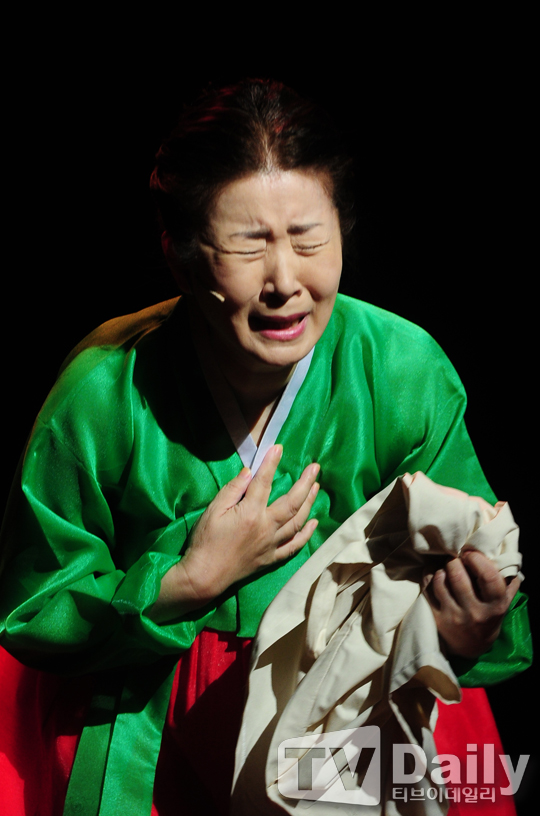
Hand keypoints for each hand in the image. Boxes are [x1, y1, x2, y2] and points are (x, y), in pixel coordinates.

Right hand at [150, 445, 319, 620]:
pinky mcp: (272, 558)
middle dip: (305, 482)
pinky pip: (294, 545)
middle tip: (315, 467)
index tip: (278, 448)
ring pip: (298, 521)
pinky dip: (306, 534)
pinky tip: (314, 522)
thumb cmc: (205, 541)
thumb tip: (249, 472)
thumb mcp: (213, 510)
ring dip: (310, 503)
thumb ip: (232, 489)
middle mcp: (266, 527)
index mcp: (250, 513)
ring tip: (317, 487)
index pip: (264, 482)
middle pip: (292, 501)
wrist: (205, 576)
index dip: (271, 463)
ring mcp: (272, 544)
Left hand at [423, 550, 520, 657]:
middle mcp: (474, 612)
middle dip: (455, 560)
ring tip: (447, 567)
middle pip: (458, 575)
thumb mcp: (504, 603)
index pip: (488, 576)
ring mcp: (453, 616)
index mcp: (494, 606)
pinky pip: (427, 587)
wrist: (471, 646)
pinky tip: (436, 574)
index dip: (477, 559)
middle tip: (456, 558)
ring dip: (442, 567)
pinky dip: (429, 575)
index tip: (471, 554)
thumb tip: (505, 557)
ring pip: (440, 579)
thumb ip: (508, 582)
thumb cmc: (489, 618)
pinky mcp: (436, 617)